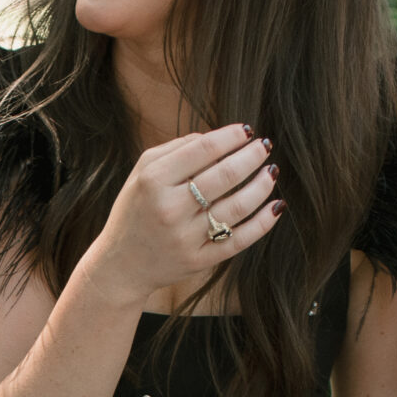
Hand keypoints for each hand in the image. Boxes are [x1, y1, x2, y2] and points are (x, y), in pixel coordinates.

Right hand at [89, 123, 283, 308]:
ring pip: (237, 206)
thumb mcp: (142, 172)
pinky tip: (276, 206)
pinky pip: (239, 240)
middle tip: (264, 147)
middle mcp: (169, 209)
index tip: (247, 131)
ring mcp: (185, 238)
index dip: (232, 136)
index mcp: (154, 181)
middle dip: (252, 156)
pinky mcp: (198, 261)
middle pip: (225, 175)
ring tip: (271, 172)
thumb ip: (176, 148)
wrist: (120, 265)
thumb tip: (220, 137)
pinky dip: (263, 222)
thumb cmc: (135, 210)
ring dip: (262, 185)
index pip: (204, 149)